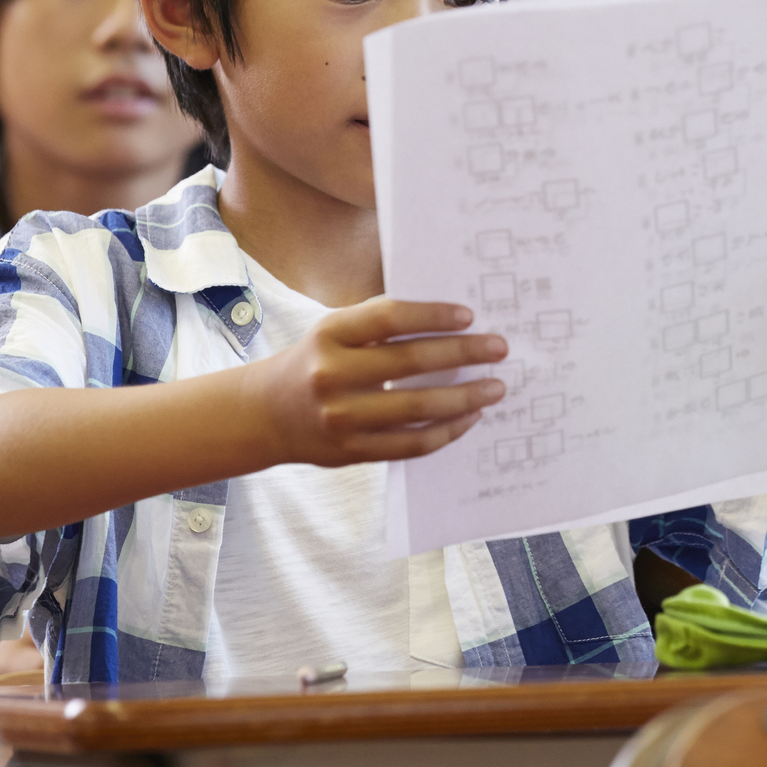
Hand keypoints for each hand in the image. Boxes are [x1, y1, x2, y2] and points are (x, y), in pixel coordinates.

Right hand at [244, 297, 506, 465]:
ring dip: (465, 397)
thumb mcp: (335, 332)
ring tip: (496, 387)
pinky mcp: (353, 451)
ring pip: (417, 408)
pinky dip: (446, 431)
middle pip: (411, 362)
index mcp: (330, 334)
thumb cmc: (315, 362)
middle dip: (463, 353)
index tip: (469, 315)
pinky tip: (469, 418)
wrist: (267, 415)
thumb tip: (450, 322)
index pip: (389, 318)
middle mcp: (332, 375)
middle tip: (499, 348)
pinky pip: (411, 444)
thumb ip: (380, 325)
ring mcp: (342, 418)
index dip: (432, 315)